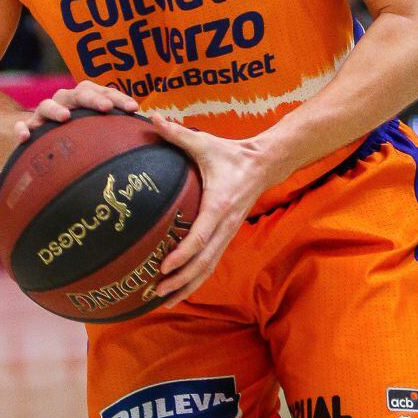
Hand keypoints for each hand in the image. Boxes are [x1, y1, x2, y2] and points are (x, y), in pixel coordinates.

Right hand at [13, 80, 138, 143]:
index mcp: (84, 100)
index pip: (102, 92)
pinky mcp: (27, 128)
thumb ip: (118, 132)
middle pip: (78, 93)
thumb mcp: (98, 132)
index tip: (134, 108)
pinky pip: (22, 126)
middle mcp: (65, 102)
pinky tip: (25, 138)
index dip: (118, 98)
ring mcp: (43, 115)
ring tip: (65, 117)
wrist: (39, 141)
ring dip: (56, 109)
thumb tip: (152, 136)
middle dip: (92, 98)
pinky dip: (22, 129)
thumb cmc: (78, 136)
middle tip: (105, 108)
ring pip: (47, 105)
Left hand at [147, 111, 274, 306]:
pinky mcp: (226, 238)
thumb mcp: (205, 143)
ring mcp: (227, 235)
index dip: (182, 255)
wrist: (264, 165)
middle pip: (203, 263)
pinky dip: (194, 280)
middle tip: (155, 291)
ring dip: (186, 286)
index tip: (164, 267)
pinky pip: (210, 264)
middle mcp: (225, 226)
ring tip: (162, 300)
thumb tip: (153, 118)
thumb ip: (177, 134)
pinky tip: (177, 290)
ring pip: (208, 269)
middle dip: (180, 280)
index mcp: (219, 206)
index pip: (200, 237)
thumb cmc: (232, 155)